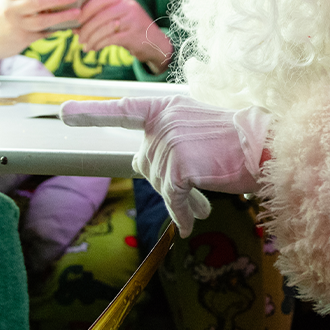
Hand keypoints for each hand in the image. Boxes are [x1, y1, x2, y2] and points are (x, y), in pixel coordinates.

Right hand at [0, 0, 82, 63]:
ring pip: (44, 20)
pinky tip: (69, 24)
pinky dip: (58, 28)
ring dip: (63, 16)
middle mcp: (11, 9)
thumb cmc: (5, 14)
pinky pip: (45, 32)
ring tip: (77, 12)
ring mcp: (17, 25)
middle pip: (37, 2)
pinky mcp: (24, 39)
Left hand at [60, 92, 269, 235]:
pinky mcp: (180, 167)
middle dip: (168, 180)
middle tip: (199, 181)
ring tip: (204, 202)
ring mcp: (170, 142)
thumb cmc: (236, 142)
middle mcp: (164, 122)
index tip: (64, 112)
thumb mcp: (194, 129)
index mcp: (167, 107)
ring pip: (159, 184)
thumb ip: (163, 141)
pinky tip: (192, 222)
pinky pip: (173, 199)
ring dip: (180, 197)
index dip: (93, 112)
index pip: (124, 110)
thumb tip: (136, 163)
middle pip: (147, 164)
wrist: (265, 148)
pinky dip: (183, 213)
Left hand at [75, 0, 172, 73]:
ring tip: (85, 46)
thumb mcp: (119, 17)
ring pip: (104, 28)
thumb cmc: (132, 30)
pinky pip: (110, 39)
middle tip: (78, 38)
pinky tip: (94, 48)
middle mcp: (128, 6)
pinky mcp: (132, 35)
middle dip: (86, 28)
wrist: (155, 43)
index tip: (75, 20)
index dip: (85, 9)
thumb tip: (75, 27)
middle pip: (100, 15)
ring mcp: (132, 20)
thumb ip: (100, 18)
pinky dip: (99, 44)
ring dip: (91, 38)